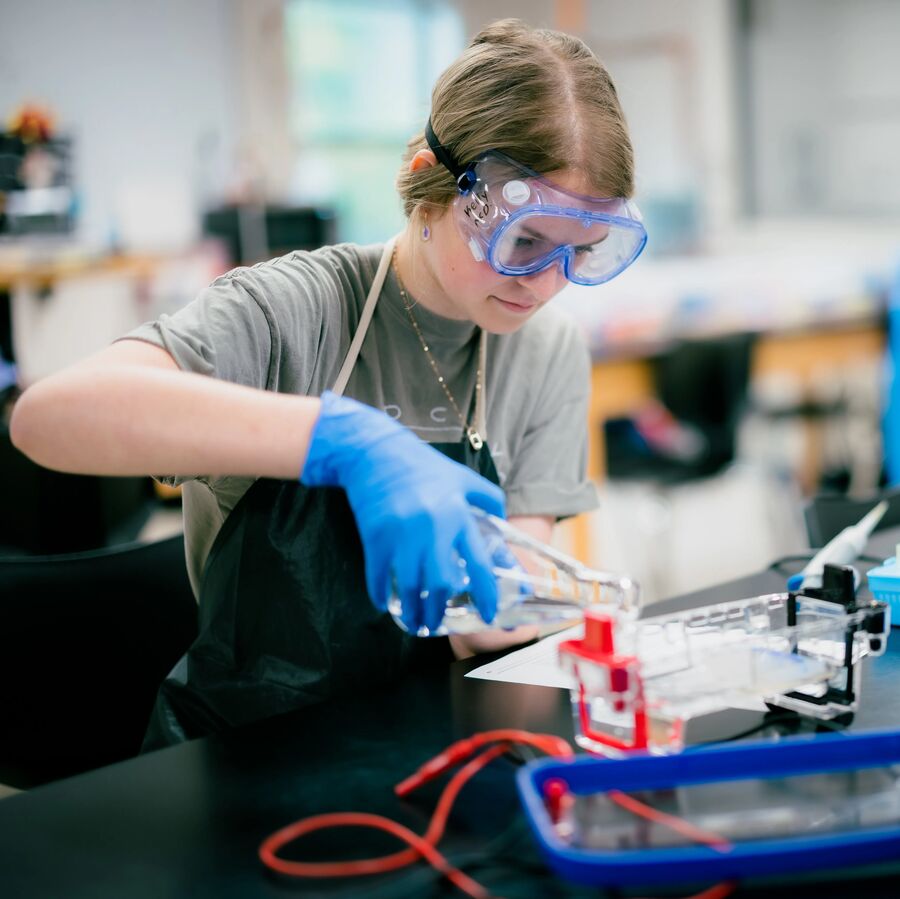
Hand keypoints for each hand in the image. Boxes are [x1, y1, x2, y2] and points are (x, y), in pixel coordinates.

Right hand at [302, 392, 504, 631]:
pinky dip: (381, 595)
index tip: (489, 614)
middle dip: (442, 609)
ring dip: (414, 611)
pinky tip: (385, 604)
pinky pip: (378, 577)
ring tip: (416, 622)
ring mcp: (401, 534)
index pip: (479, 563)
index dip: (487, 594)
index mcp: (457, 514)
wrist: (375, 451)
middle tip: (440, 622)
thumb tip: (502, 520)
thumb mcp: (462, 476)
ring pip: (410, 587)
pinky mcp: (375, 537)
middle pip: (442, 583)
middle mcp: (432, 527)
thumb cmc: (422, 466)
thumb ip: (488, 498)